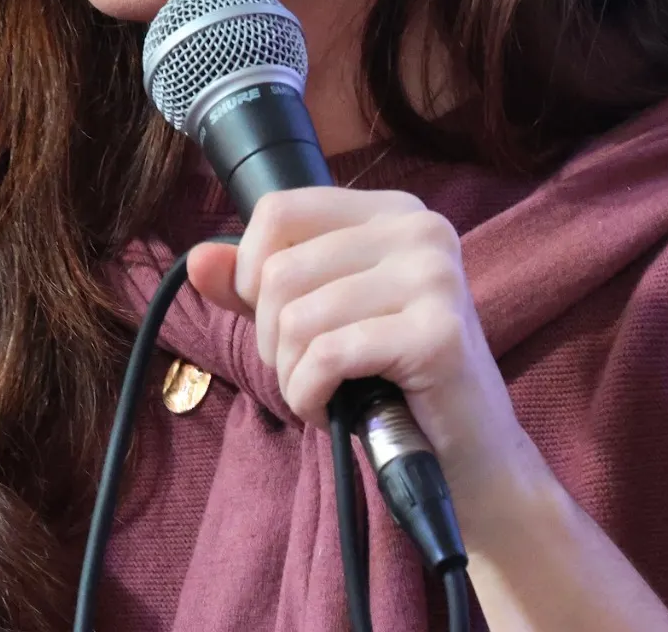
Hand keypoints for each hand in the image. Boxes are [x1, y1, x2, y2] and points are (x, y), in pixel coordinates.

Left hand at [185, 186, 540, 503]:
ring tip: (323, 393)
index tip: (274, 318)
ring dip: (291, 375)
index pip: (280, 210)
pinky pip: (327, 356)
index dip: (249, 271)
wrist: (469, 456)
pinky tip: (332, 411)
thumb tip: (198, 258)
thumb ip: (257, 287)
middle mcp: (420, 229)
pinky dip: (310, 397)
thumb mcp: (318, 320)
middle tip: (305, 371)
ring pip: (298, 316)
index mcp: (392, 211)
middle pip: (280, 270)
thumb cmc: (391, 383)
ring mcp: (434, 277)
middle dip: (271, 338)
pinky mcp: (437, 333)